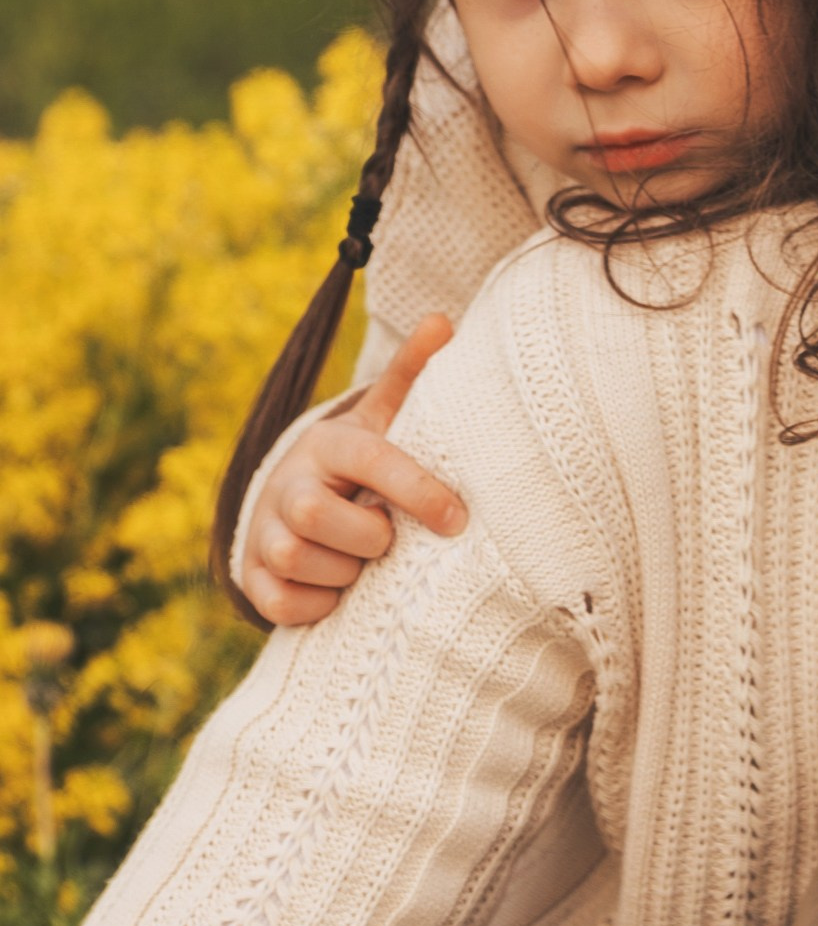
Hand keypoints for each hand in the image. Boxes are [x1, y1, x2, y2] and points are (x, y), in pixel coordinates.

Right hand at [242, 316, 466, 624]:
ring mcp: (263, 532)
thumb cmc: (356, 468)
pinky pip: (283, 604)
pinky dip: (320, 604)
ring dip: (345, 571)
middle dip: (366, 536)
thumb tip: (442, 321)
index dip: (415, 490)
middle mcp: (286, 483)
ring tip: (362, 559)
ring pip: (297, 559)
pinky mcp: (253, 578)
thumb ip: (411, 377)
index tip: (457, 519)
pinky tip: (339, 589)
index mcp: (328, 444)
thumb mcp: (383, 422)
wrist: (292, 506)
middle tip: (387, 536)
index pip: (369, 460)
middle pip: (316, 515)